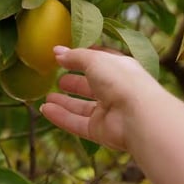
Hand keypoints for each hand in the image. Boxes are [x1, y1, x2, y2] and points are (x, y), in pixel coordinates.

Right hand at [40, 46, 165, 150]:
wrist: (138, 116)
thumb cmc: (121, 80)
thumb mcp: (95, 60)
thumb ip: (75, 56)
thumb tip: (57, 52)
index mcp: (120, 69)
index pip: (101, 62)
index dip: (84, 58)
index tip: (64, 56)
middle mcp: (116, 90)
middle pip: (92, 86)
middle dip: (75, 83)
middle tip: (59, 80)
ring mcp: (109, 112)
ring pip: (82, 107)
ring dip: (65, 102)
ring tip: (47, 97)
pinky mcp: (100, 131)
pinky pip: (77, 123)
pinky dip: (61, 117)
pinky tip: (45, 109)